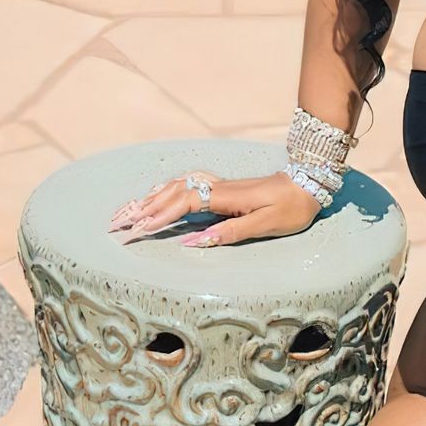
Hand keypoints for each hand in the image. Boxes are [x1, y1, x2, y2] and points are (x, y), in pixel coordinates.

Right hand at [107, 169, 321, 247]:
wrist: (309, 183)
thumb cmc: (291, 208)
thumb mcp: (265, 224)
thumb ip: (230, 232)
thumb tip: (193, 242)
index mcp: (225, 197)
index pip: (182, 204)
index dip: (158, 217)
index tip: (138, 231)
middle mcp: (216, 188)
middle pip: (170, 194)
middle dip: (142, 209)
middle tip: (116, 225)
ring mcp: (218, 186)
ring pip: (175, 188)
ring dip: (149, 200)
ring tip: (126, 212)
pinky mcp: (222, 189)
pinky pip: (185, 187)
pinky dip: (164, 192)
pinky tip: (154, 197)